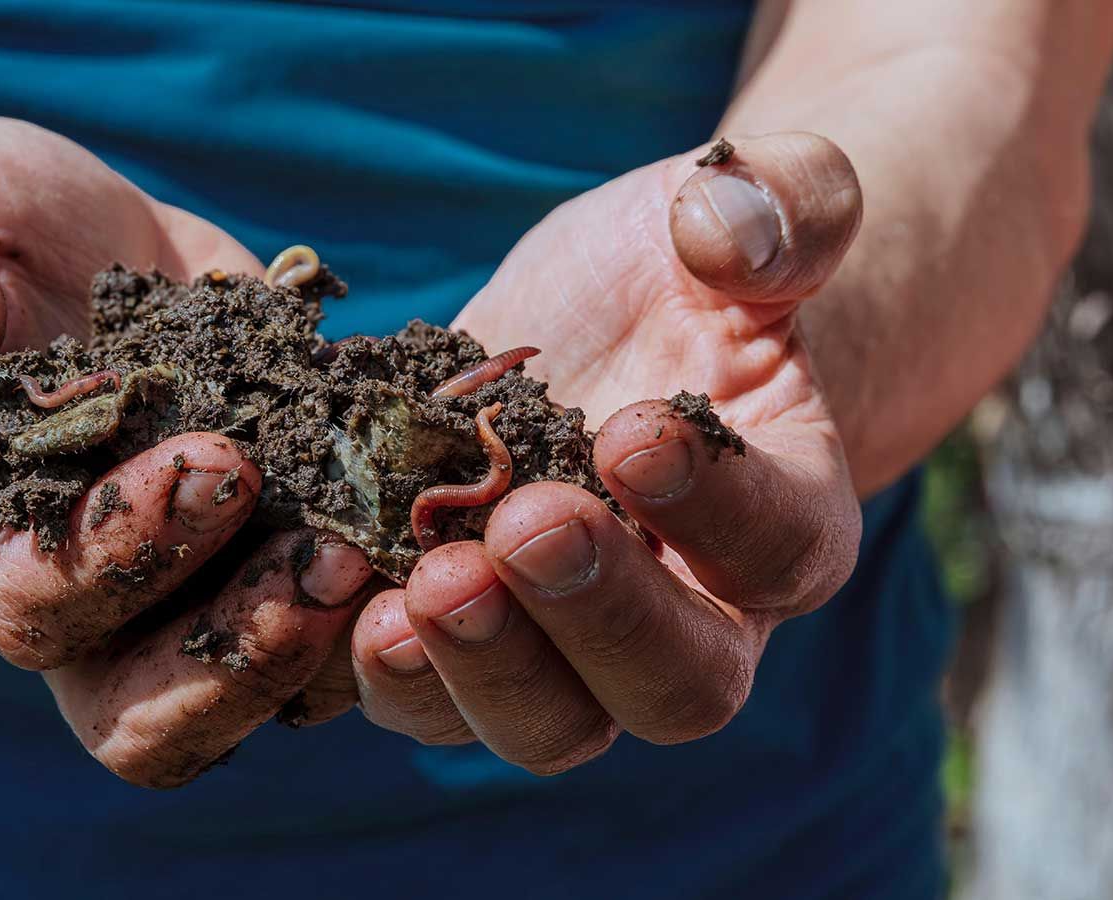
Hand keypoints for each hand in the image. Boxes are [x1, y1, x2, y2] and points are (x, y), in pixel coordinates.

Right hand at [0, 117, 374, 786]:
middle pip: (150, 710)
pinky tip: (459, 494)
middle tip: (338, 556)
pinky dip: (407, 567)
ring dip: (342, 635)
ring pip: (264, 690)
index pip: (35, 610)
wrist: (33, 238)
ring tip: (416, 547)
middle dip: (247, 647)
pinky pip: (346, 606)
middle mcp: (81, 599)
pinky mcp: (276, 540)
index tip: (216, 460)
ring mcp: (191, 585)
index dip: (123, 556)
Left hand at [347, 133, 865, 771]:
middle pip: (674, 686)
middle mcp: (691, 615)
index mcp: (786, 516)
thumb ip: (779, 207)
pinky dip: (370, 665)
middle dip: (594, 619)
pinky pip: (420, 693)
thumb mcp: (747, 207)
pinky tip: (325, 593)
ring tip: (414, 593)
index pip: (779, 544)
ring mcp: (566, 645)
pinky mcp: (455, 634)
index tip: (635, 433)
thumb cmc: (689, 268)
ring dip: (477, 673)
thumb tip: (727, 231)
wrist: (601, 321)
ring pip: (545, 723)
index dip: (719, 508)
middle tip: (521, 529)